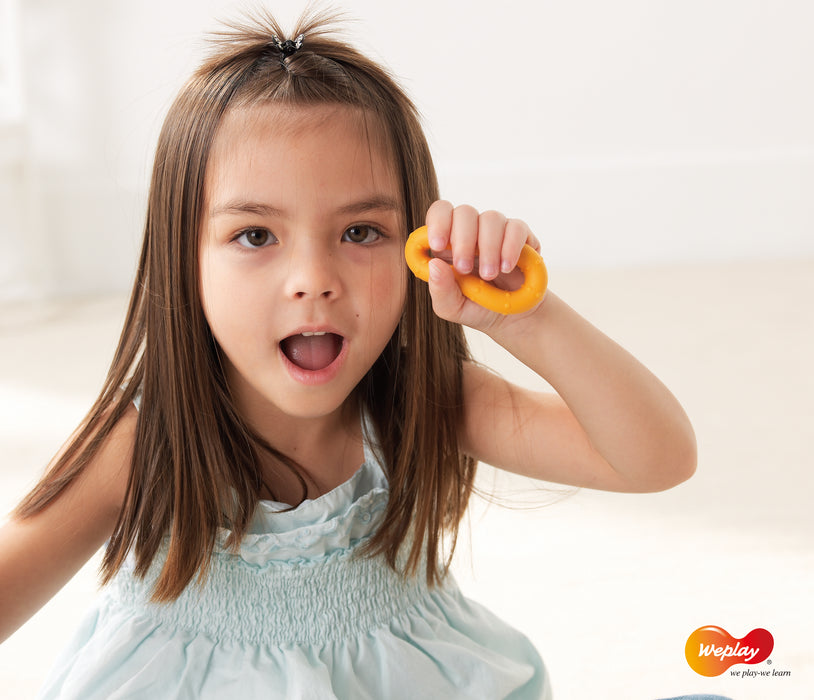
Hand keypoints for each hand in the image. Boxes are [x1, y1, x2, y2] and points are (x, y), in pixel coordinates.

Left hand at [424, 200, 543, 330]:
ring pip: (490, 218)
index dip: (437, 222)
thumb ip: (440, 290)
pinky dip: (510, 248)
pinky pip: (516, 228)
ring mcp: (496, 231)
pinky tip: (507, 267)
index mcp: (448, 243)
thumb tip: (434, 265)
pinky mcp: (521, 236)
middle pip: (464, 212)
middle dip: (463, 241)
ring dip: (488, 248)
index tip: (439, 244)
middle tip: (465, 268)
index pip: (440, 213)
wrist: (513, 318)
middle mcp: (471, 232)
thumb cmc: (478, 308)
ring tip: (489, 275)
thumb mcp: (452, 308)